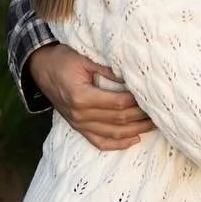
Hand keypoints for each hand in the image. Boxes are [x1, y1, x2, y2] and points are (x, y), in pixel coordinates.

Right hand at [27, 43, 153, 150]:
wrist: (40, 68)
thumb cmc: (62, 59)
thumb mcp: (83, 58)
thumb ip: (107, 68)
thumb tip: (131, 74)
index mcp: (81, 97)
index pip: (117, 103)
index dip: (137, 101)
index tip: (152, 95)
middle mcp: (80, 115)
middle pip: (118, 120)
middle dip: (141, 117)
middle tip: (160, 111)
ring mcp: (78, 124)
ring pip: (113, 134)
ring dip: (135, 130)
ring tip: (154, 124)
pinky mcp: (78, 127)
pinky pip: (99, 142)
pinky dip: (117, 144)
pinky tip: (134, 139)